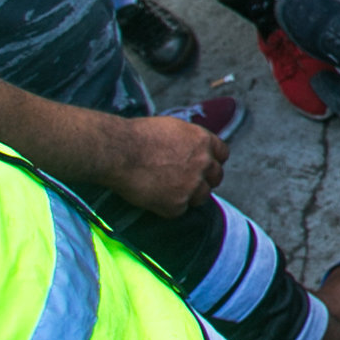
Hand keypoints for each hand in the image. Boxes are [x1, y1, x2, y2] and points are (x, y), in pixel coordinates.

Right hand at [109, 110, 227, 216]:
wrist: (118, 152)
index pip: (222, 154)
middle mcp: (203, 163)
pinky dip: (168, 206)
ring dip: (189, 195)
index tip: (203, 166)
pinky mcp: (177, 204)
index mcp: (204, 141)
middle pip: (216, 177)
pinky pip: (179, 210)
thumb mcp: (172, 128)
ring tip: (167, 190)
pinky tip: (153, 197)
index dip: (212, 160)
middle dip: (204, 180)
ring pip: (201, 197)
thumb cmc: (137, 136)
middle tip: (186, 182)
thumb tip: (192, 149)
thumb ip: (189, 141)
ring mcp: (192, 185)